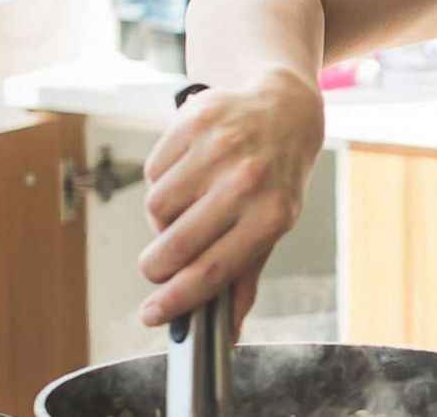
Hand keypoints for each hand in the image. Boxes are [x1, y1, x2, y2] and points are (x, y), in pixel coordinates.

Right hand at [136, 68, 323, 338]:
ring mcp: (219, 149)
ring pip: (157, 208)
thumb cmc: (278, 173)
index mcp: (272, 215)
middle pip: (176, 245)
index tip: (152, 315)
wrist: (284, 107)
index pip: (212, 270)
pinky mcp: (194, 123)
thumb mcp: (275, 223)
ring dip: (163, 216)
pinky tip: (189, 170)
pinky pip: (153, 172)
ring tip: (190, 202)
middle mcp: (247, 182)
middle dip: (157, 266)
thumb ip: (247, 275)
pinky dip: (162, 179)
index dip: (176, 299)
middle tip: (158, 265)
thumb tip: (230, 329)